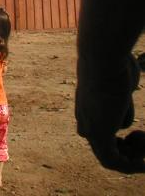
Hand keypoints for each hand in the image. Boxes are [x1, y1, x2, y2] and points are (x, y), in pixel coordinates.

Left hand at [76, 53, 144, 171]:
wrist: (104, 58)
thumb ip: (123, 96)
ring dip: (131, 157)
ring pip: (108, 155)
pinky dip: (130, 165)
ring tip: (144, 139)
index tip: (137, 132)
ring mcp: (89, 127)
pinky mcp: (99, 134)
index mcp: (86, 104)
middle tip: (142, 136)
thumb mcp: (122, 81)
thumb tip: (125, 101)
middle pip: (101, 146)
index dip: (118, 137)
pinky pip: (112, 161)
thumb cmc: (115, 62)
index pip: (97, 130)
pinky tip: (144, 162)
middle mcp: (84, 118)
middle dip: (125, 149)